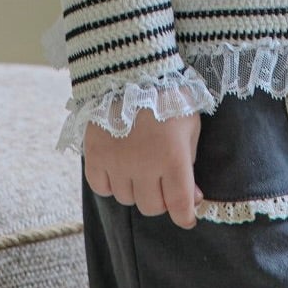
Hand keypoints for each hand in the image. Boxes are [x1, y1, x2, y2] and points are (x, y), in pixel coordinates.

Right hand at [83, 108, 203, 228]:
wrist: (132, 70)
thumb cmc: (169, 97)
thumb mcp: (190, 126)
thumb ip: (190, 162)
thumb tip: (192, 198)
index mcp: (172, 158)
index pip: (180, 205)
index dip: (185, 216)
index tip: (187, 217)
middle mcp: (144, 166)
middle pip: (152, 207)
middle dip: (161, 198)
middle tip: (162, 182)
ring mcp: (116, 162)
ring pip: (127, 199)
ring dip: (136, 189)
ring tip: (139, 168)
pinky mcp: (95, 156)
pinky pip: (102, 188)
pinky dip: (111, 184)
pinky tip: (118, 168)